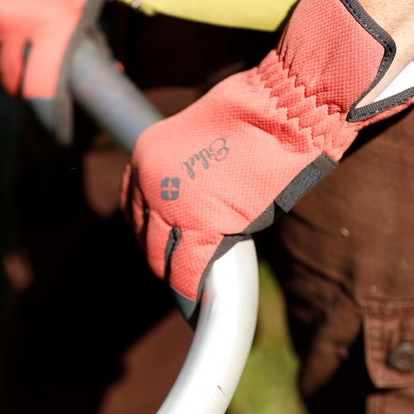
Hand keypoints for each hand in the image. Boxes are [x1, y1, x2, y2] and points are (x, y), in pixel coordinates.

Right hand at [0, 0, 110, 143]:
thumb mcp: (97, 4)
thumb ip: (97, 47)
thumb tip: (110, 81)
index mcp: (48, 29)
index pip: (40, 93)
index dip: (50, 117)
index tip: (58, 133)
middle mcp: (10, 27)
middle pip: (11, 84)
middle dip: (27, 87)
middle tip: (40, 79)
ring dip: (5, 63)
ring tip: (24, 44)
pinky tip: (4, 20)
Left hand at [120, 0, 413, 312]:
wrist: (280, 111)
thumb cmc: (255, 113)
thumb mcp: (203, 133)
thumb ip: (189, 165)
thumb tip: (200, 194)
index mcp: (145, 153)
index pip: (133, 203)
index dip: (147, 226)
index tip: (159, 238)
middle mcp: (149, 180)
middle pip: (144, 232)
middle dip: (158, 252)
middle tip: (173, 266)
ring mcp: (171, 205)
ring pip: (160, 255)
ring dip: (171, 272)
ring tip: (183, 286)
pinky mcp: (199, 226)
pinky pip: (187, 269)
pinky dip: (189, 289)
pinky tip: (194, 303)